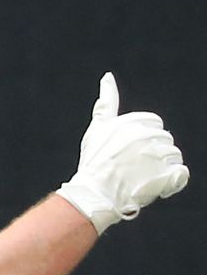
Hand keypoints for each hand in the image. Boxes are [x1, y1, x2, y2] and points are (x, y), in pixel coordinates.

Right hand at [56, 73, 189, 232]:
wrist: (92, 197)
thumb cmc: (93, 165)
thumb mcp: (96, 131)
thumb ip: (106, 104)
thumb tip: (108, 77)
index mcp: (130, 124)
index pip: (154, 123)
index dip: (144, 138)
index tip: (129, 152)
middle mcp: (144, 137)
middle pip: (165, 139)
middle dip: (154, 152)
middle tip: (133, 168)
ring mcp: (155, 156)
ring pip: (173, 155)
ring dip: (162, 167)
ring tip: (142, 178)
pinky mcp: (164, 175)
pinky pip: (181, 172)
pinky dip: (173, 180)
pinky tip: (159, 185)